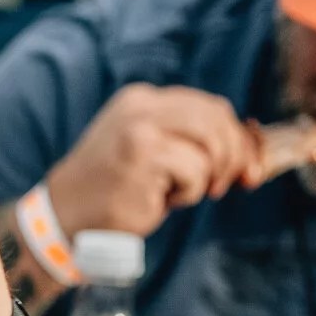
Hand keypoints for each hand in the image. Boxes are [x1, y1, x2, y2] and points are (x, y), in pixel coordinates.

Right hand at [42, 84, 259, 242]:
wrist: (65, 216)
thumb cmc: (114, 190)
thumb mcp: (148, 149)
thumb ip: (186, 138)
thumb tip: (251, 152)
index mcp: (141, 99)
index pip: (209, 107)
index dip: (235, 137)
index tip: (245, 168)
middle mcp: (140, 108)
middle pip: (216, 119)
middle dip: (232, 155)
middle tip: (223, 185)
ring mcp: (140, 130)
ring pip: (210, 145)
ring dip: (205, 177)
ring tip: (179, 192)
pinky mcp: (143, 157)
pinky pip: (195, 172)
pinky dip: (188, 193)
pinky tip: (161, 200)